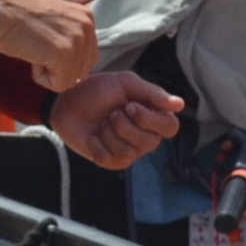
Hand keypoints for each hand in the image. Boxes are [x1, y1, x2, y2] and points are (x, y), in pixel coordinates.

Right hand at [0, 0, 99, 91]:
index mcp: (85, 17)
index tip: (43, 44)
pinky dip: (41, 78)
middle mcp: (86, 26)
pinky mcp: (64, 55)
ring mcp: (77, 40)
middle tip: (37, 48)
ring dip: (49, 72)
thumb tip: (73, 60)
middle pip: (82, 69)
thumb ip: (69, 34)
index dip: (62, 59)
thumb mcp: (53, 17)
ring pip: (71, 79)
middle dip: (59, 68)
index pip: (87, 55)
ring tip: (33, 50)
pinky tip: (31, 58)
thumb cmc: (14, 13)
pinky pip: (59, 85)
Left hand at [46, 70, 184, 169]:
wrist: (66, 102)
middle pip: (150, 142)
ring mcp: (129, 151)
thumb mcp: (124, 83)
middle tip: (112, 113)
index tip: (130, 105)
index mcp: (153, 116)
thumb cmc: (98, 91)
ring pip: (129, 152)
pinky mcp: (110, 161)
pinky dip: (97, 144)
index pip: (170, 127)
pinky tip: (94, 136)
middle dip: (125, 126)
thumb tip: (180, 105)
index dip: (149, 119)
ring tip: (103, 123)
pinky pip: (109, 158)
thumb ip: (152, 93)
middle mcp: (146, 136)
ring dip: (110, 133)